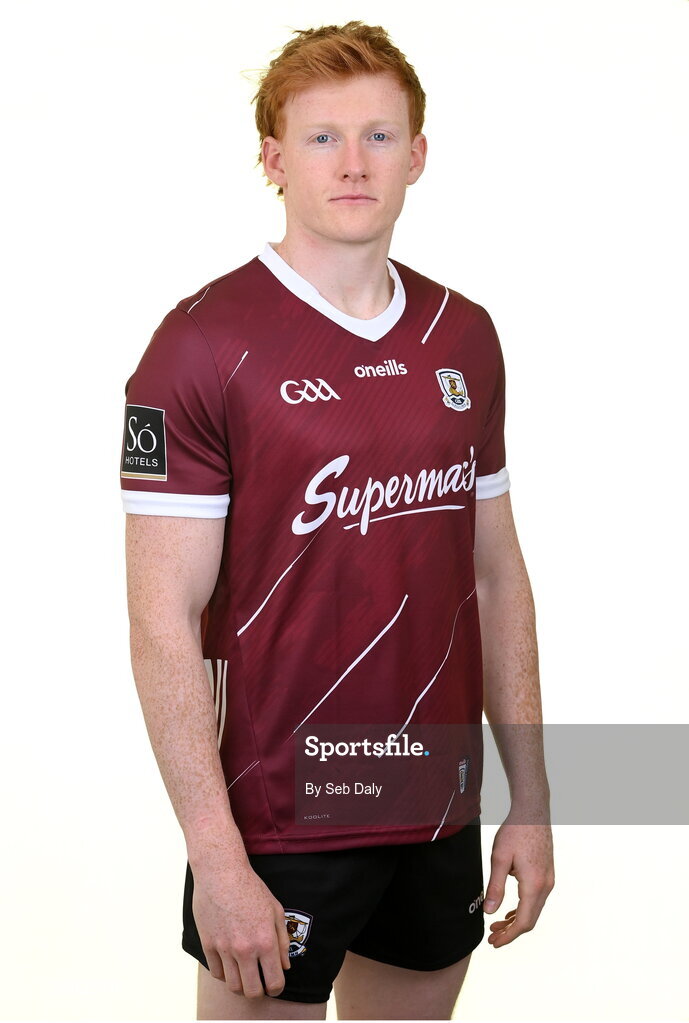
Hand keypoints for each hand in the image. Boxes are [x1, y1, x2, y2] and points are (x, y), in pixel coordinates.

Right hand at [191, 859, 291, 997]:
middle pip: (252, 992)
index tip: (275, 983)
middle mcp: (245, 949)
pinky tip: (230, 964)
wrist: (221, 873)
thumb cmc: (251, 888)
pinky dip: (225, 974)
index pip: (275, 982)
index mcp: (266, 941)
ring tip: (245, 974)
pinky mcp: (208, 944)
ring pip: (233, 986)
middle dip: (259, 991)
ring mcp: (224, 948)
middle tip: (259, 982)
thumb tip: (285, 966)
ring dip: (241, 985)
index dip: (277, 988)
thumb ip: (282, 941)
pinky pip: (216, 973)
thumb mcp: (276, 910)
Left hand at [483, 813, 554, 946]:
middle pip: (530, 920)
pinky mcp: (546, 874)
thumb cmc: (515, 831)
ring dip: (516, 920)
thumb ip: (495, 887)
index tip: (493, 943)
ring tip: (496, 925)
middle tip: (491, 938)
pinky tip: (509, 910)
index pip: (523, 922)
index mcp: (534, 885)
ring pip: (534, 910)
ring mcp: (548, 880)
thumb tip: (489, 912)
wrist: (532, 811)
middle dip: (511, 932)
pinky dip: (523, 908)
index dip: (508, 936)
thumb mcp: (499, 858)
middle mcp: (545, 885)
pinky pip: (536, 899)